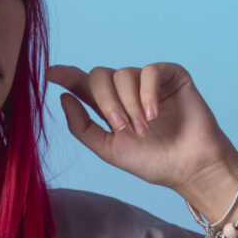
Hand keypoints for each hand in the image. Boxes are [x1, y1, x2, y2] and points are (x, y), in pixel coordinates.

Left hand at [46, 62, 237, 193]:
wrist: (188, 167)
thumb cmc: (151, 160)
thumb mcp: (107, 148)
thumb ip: (82, 126)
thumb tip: (64, 97)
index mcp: (107, 106)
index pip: (82, 84)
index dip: (66, 75)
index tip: (49, 73)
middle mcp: (125, 90)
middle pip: (99, 75)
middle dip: (105, 101)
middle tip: (120, 127)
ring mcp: (148, 82)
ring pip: (123, 75)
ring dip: (129, 104)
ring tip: (144, 129)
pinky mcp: (171, 76)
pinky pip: (150, 71)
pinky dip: (147, 93)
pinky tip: (154, 114)